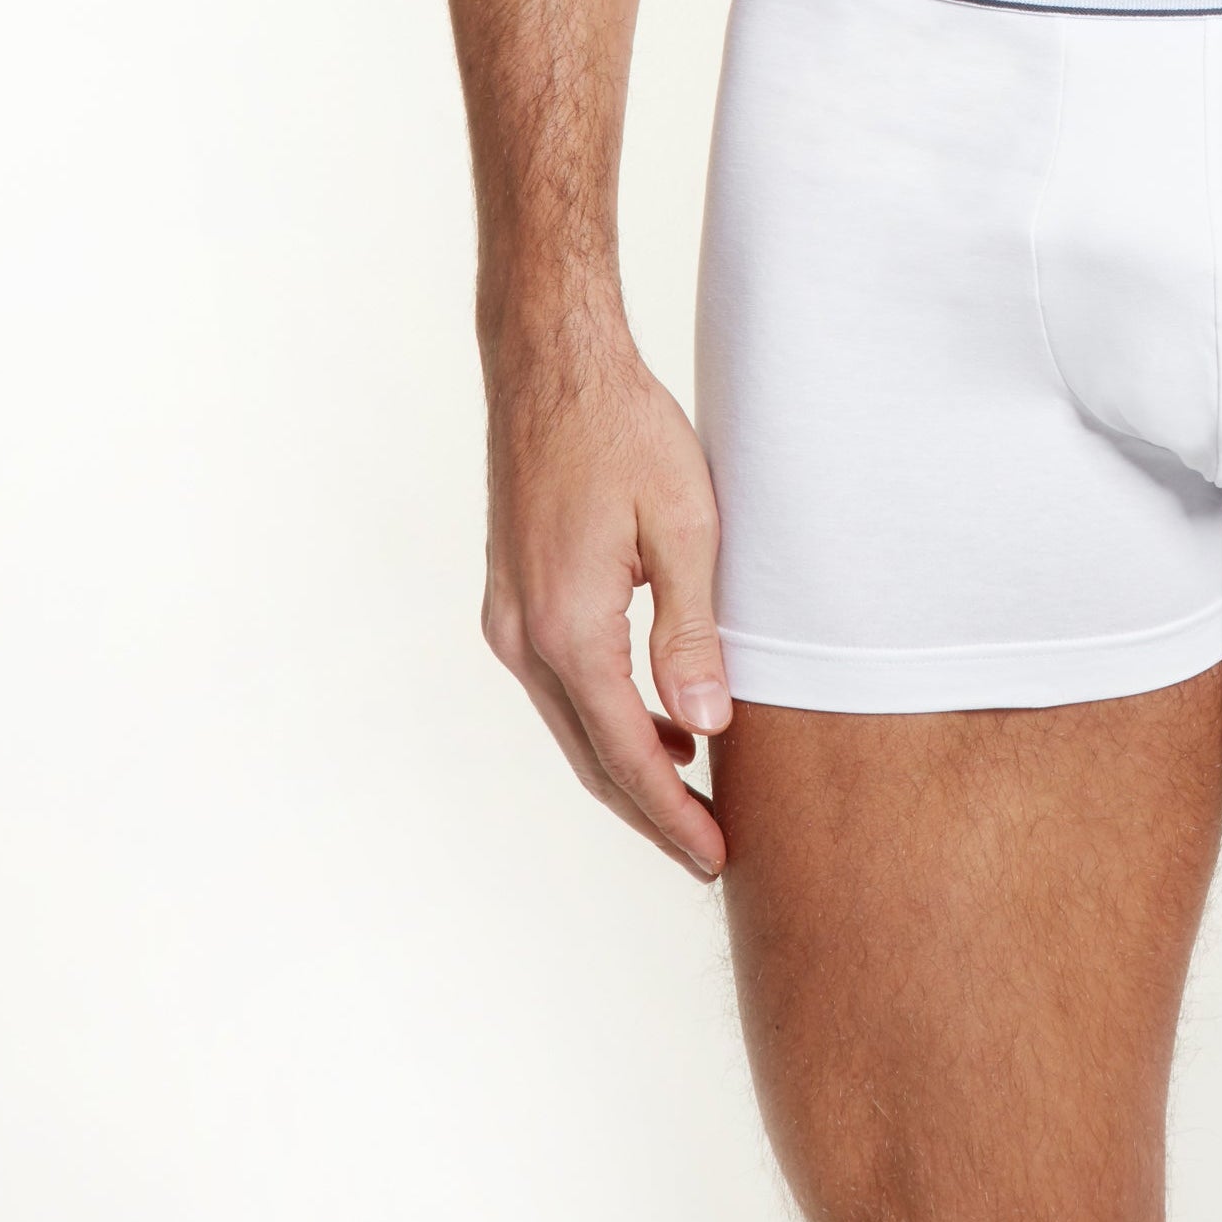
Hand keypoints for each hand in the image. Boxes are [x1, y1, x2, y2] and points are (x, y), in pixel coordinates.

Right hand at [481, 324, 732, 877]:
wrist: (550, 365)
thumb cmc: (624, 430)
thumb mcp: (685, 525)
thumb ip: (692, 631)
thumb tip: (705, 726)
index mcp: (568, 628)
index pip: (625, 754)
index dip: (672, 814)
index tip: (713, 856)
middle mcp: (523, 638)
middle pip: (590, 757)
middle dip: (650, 810)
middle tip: (707, 853)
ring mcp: (508, 619)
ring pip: (571, 725)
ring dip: (626, 766)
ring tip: (692, 799)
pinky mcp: (512, 598)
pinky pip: (560, 686)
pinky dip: (603, 719)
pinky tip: (653, 723)